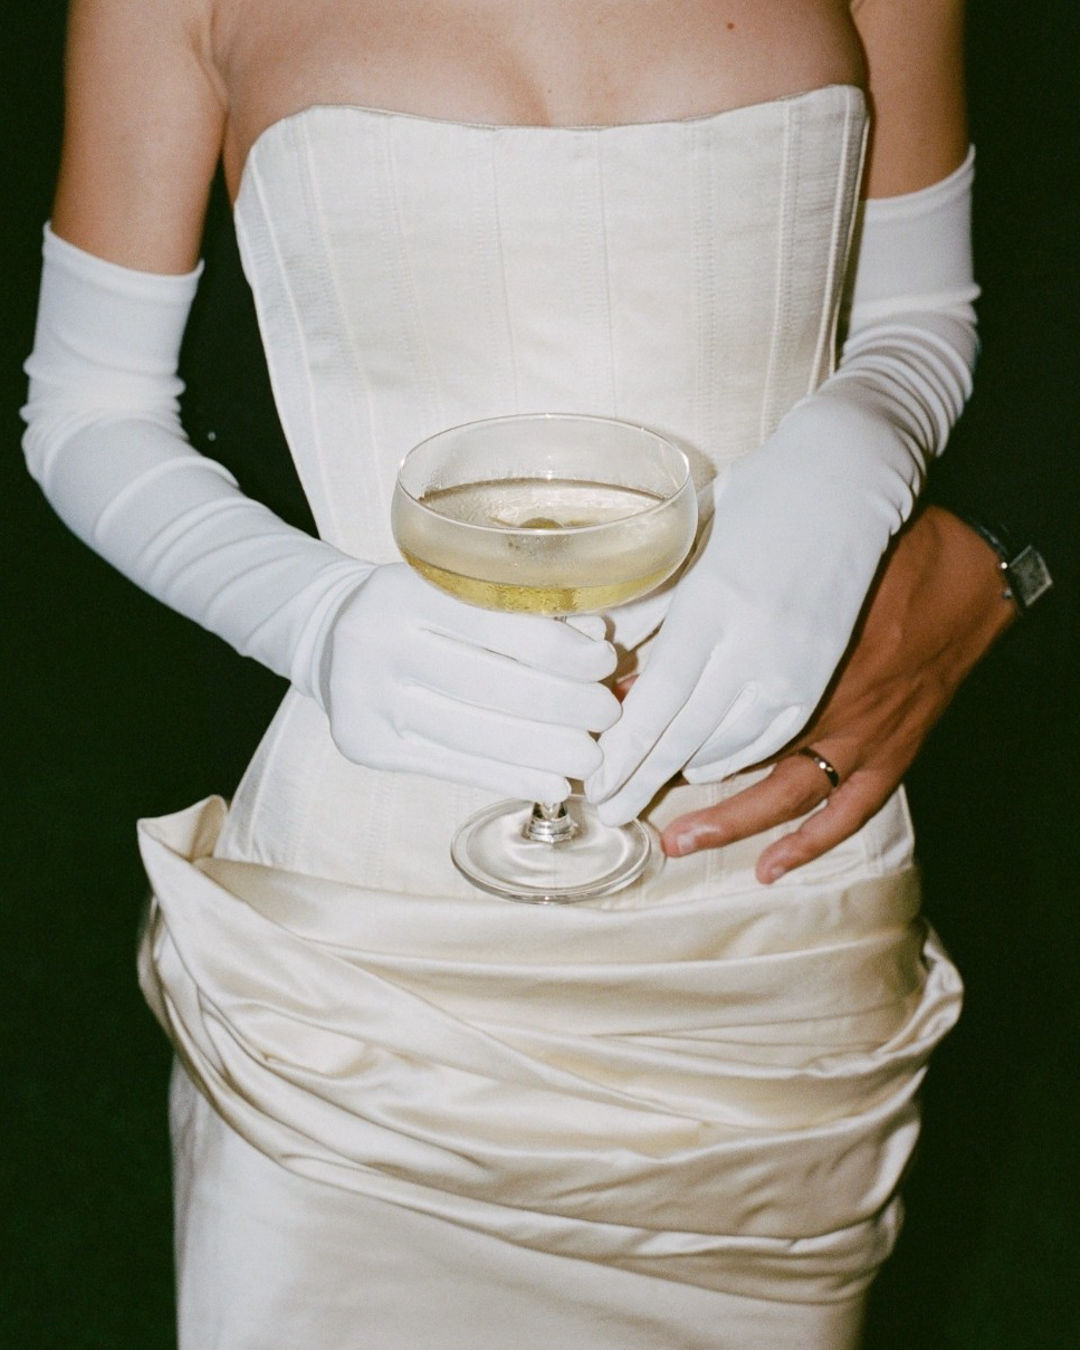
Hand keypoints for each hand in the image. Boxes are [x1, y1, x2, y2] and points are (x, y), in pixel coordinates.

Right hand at [321, 564, 618, 799]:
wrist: (331, 636)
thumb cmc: (418, 608)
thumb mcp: (458, 587)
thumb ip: (523, 609)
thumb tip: (595, 643)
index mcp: (404, 589)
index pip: (500, 626)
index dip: (563, 650)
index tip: (606, 662)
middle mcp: (376, 642)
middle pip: (491, 686)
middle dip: (564, 705)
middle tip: (608, 715)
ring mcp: (365, 698)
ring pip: (475, 735)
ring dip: (545, 752)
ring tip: (591, 758)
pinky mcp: (365, 745)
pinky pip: (452, 766)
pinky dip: (509, 778)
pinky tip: (551, 784)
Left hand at [587, 397, 917, 823]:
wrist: (864, 478)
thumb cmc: (773, 493)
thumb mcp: (702, 536)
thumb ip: (657, 599)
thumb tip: (613, 652)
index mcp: (715, 606)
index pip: (657, 701)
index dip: (625, 750)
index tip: (596, 781)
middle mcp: (757, 648)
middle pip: (688, 736)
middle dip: (644, 777)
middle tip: (612, 807)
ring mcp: (804, 671)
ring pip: (738, 748)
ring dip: (692, 780)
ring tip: (652, 801)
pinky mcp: (843, 684)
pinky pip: (792, 750)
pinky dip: (753, 774)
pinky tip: (724, 791)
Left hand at [658, 508, 1015, 880]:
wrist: (969, 569)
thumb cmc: (875, 553)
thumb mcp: (788, 556)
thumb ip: (724, 592)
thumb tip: (656, 629)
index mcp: (788, 641)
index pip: (702, 695)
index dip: (651, 721)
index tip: (611, 737)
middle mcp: (820, 694)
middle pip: (732, 747)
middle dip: (674, 774)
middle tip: (626, 798)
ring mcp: (861, 729)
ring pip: (784, 789)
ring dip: (730, 819)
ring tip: (680, 840)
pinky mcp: (893, 748)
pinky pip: (848, 809)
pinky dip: (809, 841)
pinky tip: (770, 867)